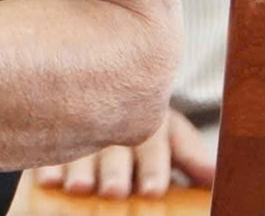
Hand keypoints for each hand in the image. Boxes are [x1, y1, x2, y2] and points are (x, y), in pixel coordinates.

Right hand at [34, 108, 214, 197]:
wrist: (108, 72)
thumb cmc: (144, 123)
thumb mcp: (172, 133)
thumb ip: (190, 154)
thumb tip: (216, 176)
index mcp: (147, 120)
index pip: (153, 144)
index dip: (153, 168)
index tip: (153, 190)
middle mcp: (112, 121)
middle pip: (115, 149)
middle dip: (115, 171)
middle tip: (114, 191)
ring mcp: (82, 124)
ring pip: (81, 148)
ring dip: (80, 169)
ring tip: (78, 188)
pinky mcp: (56, 129)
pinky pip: (50, 146)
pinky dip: (49, 165)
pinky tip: (48, 181)